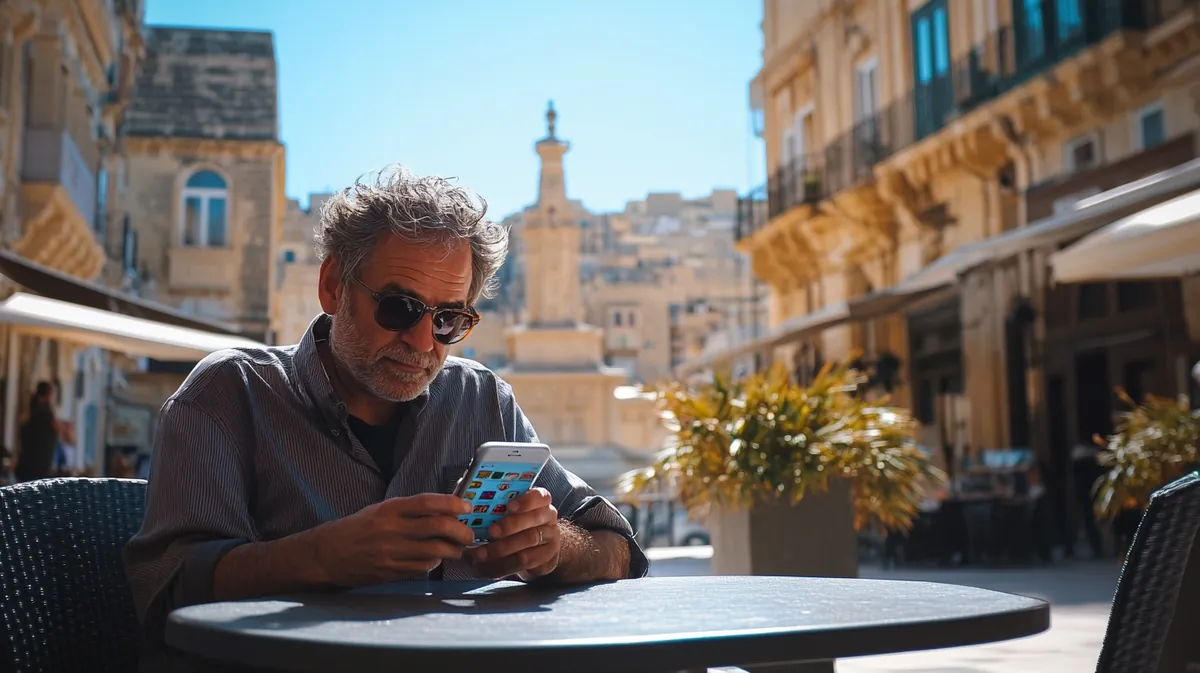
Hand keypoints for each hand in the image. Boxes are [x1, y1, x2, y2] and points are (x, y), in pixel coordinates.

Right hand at [312, 493, 473, 587]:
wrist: (326, 555)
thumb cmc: (357, 529)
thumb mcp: (380, 511)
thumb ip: (408, 511)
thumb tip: (443, 511)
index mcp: (389, 510)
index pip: (427, 503)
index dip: (451, 504)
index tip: (467, 507)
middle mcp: (391, 530)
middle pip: (437, 528)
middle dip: (461, 532)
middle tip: (470, 534)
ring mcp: (390, 553)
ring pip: (434, 551)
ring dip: (452, 551)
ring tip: (458, 549)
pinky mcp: (389, 572)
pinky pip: (421, 568)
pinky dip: (434, 563)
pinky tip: (435, 559)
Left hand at [464, 487, 559, 580]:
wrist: (537, 548)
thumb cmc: (514, 523)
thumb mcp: (505, 509)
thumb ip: (489, 498)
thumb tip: (466, 484)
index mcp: (541, 502)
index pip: (540, 496)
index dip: (526, 500)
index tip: (508, 505)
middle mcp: (549, 519)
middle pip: (535, 521)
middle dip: (510, 526)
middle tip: (490, 532)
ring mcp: (552, 541)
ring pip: (529, 544)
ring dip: (503, 550)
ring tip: (481, 554)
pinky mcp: (548, 562)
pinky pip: (526, 566)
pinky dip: (505, 567)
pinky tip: (489, 566)